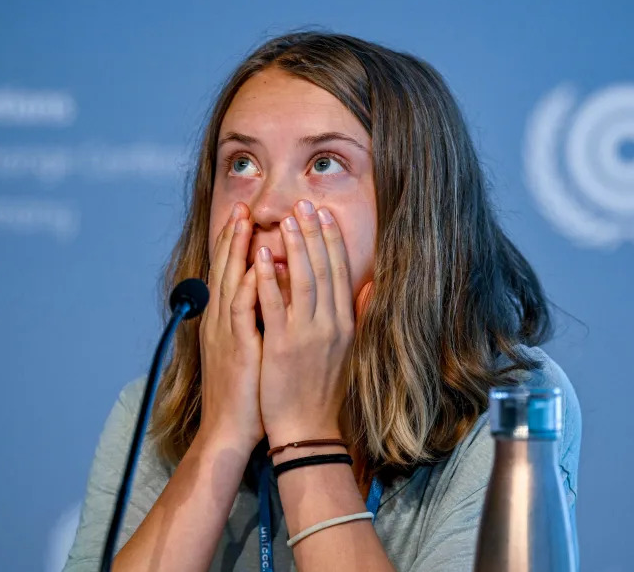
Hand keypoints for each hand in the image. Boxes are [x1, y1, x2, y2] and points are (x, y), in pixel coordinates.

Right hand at [197, 202, 263, 451]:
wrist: (230, 431)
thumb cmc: (248, 394)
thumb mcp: (253, 351)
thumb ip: (260, 322)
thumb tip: (273, 299)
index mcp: (227, 322)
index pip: (232, 274)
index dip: (238, 244)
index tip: (249, 217)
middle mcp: (221, 321)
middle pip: (226, 269)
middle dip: (233, 236)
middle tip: (243, 205)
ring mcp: (225, 332)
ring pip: (230, 280)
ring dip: (236, 249)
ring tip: (244, 220)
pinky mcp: (235, 347)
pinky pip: (240, 309)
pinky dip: (247, 284)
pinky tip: (255, 264)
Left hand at [256, 200, 355, 445]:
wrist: (310, 431)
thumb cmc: (326, 393)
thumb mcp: (352, 352)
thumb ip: (361, 316)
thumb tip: (372, 285)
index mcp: (345, 324)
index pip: (340, 272)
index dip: (331, 241)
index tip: (323, 215)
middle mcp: (330, 324)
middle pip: (323, 268)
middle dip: (313, 233)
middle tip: (304, 204)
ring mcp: (307, 334)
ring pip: (303, 279)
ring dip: (295, 246)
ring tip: (286, 219)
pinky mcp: (283, 346)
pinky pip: (275, 304)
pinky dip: (269, 277)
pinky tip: (262, 255)